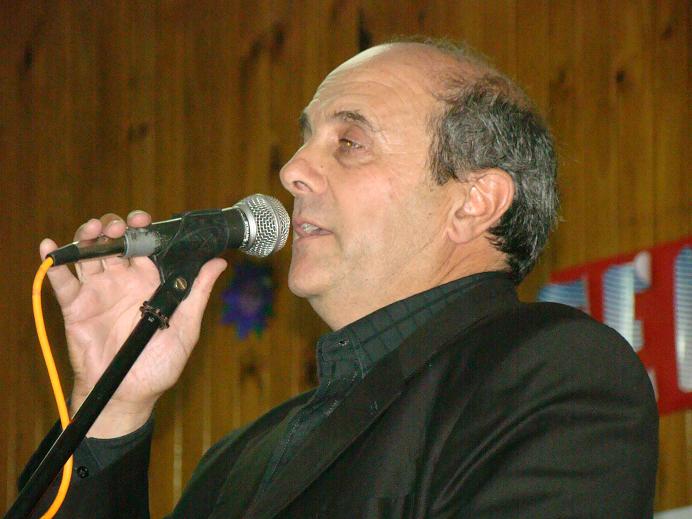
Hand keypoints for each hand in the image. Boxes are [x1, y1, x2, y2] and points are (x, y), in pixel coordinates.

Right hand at [40, 211, 226, 437]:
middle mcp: (122, 281)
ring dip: (88, 236)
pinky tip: (49, 246)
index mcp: (149, 281)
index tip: (143, 220)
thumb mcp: (185, 327)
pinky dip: (53, 263)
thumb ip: (197, 292)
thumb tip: (219, 262)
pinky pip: (61, 282)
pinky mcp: (76, 307)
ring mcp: (98, 291)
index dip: (142, 228)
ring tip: (93, 231)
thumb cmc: (159, 364)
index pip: (144, 245)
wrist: (128, 395)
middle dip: (115, 228)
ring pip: (89, 254)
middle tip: (119, 227)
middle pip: (114, 243)